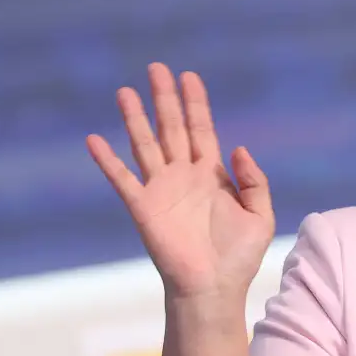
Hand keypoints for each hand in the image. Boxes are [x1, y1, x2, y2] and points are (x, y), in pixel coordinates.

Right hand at [86, 64, 273, 303]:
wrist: (213, 288)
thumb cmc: (239, 257)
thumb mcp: (260, 215)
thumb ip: (254, 180)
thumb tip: (236, 147)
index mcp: (211, 175)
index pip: (201, 129)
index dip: (195, 103)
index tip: (189, 76)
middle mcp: (183, 177)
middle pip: (171, 128)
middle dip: (165, 98)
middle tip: (157, 67)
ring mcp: (161, 190)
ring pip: (145, 144)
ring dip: (135, 118)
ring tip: (125, 91)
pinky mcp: (143, 208)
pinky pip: (122, 178)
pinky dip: (107, 160)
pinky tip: (94, 139)